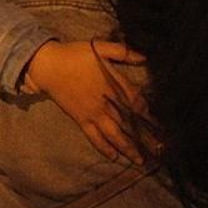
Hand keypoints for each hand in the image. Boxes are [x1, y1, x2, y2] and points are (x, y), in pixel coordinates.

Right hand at [24, 40, 148, 163]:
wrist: (49, 66)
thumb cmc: (75, 55)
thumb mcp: (100, 47)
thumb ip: (123, 52)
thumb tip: (144, 57)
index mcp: (111, 83)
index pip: (134, 101)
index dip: (146, 112)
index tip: (158, 121)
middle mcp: (104, 102)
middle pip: (127, 122)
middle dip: (143, 137)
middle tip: (156, 149)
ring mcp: (92, 113)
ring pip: (113, 134)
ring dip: (127, 147)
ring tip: (139, 160)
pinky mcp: (81, 120)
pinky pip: (94, 137)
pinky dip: (104, 148)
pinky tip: (114, 157)